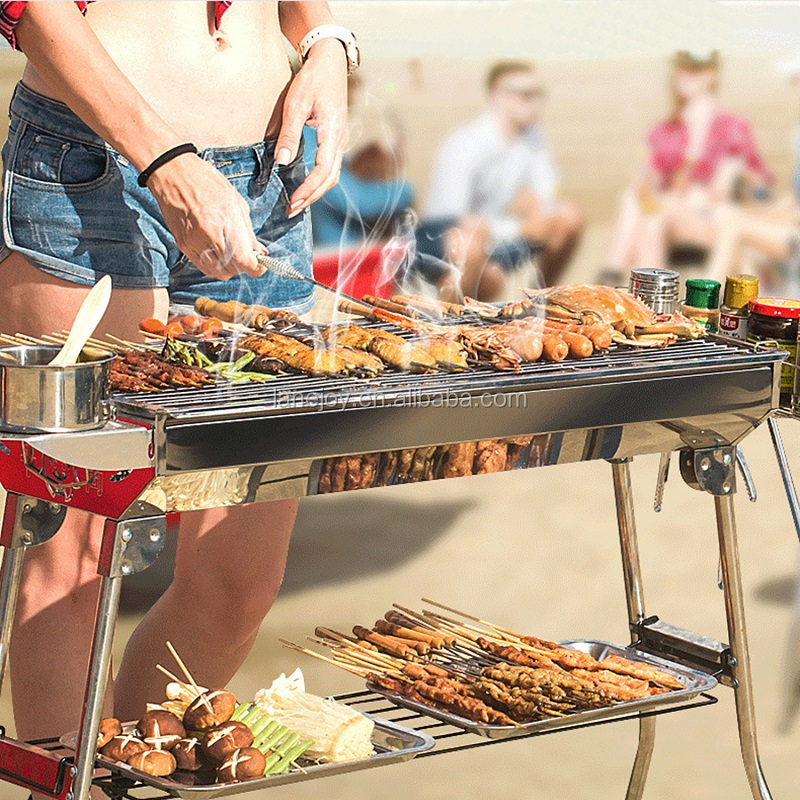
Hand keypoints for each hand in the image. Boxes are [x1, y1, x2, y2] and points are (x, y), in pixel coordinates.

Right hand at [148, 154, 265, 279]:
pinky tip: (216, 251)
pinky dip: (213, 264)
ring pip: (218, 272)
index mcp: (227, 223)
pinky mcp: (183, 245)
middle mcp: (210, 236)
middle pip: (234, 270)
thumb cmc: (208, 183)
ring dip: (228, 267)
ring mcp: (194, 242)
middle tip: (245, 254)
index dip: (256, 268)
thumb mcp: (237, 203)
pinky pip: (203, 266)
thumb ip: (248, 232)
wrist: (173, 173)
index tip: (260, 265)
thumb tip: (260, 253)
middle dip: (243, 265)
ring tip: (230, 252)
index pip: (246, 262)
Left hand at [275, 38, 347, 217]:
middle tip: (292, 211)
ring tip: (297, 203)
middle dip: (311, 198)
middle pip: (330, 179)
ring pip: (332, 176)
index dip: (308, 190)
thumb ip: (289, 134)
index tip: (292, 203)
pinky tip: (306, 187)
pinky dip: (319, 181)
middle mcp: (341, 141)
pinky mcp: (336, 139)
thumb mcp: (296, 103)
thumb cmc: (312, 79)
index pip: (323, 172)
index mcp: (332, 133)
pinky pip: (331, 167)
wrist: (330, 61)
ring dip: (316, 192)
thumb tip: (281, 162)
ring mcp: (341, 141)